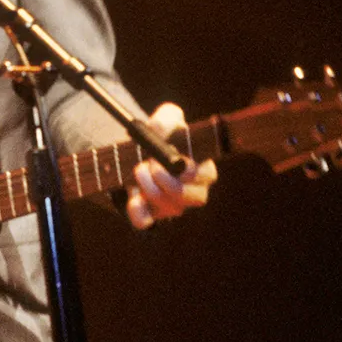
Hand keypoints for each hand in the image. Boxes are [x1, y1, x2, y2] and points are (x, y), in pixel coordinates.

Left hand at [127, 102, 216, 228]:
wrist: (133, 152)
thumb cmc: (159, 136)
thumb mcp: (164, 119)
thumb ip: (166, 119)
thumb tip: (160, 129)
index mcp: (202, 169)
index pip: (208, 176)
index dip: (193, 172)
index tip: (177, 162)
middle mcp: (192, 191)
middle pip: (195, 198)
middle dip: (170, 181)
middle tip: (151, 164)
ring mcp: (172, 207)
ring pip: (170, 208)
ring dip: (150, 187)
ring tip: (139, 169)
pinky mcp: (151, 216)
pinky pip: (145, 221)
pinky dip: (137, 210)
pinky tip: (133, 195)